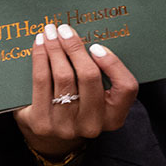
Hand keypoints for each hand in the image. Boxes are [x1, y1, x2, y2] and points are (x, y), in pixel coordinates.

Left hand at [13, 23, 138, 157]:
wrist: (50, 137)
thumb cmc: (77, 104)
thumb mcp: (96, 95)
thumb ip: (100, 72)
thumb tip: (87, 36)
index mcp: (114, 117)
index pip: (126, 88)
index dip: (113, 64)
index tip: (96, 46)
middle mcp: (92, 125)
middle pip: (89, 77)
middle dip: (75, 47)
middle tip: (64, 29)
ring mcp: (66, 127)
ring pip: (63, 77)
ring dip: (55, 48)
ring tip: (50, 32)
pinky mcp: (43, 124)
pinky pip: (41, 82)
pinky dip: (40, 58)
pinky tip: (39, 45)